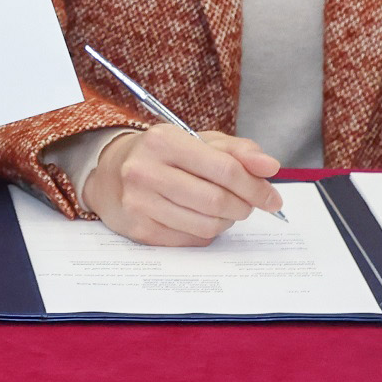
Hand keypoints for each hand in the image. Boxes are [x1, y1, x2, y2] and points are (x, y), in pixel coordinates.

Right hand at [82, 124, 284, 245]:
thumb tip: (270, 167)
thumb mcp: (196, 141)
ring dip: (226, 221)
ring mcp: (140, 203)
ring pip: (207, 225)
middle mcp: (146, 171)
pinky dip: (207, 232)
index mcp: (163, 140)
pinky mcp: (139, 230)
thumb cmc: (161, 155)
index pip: (224, 169)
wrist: (110, 174)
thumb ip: (237, 150)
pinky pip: (192, 240)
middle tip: (248, 205)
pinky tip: (200, 218)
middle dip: (243, 206)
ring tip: (223, 209)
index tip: (272, 197)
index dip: (255, 186)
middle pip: (217, 200)